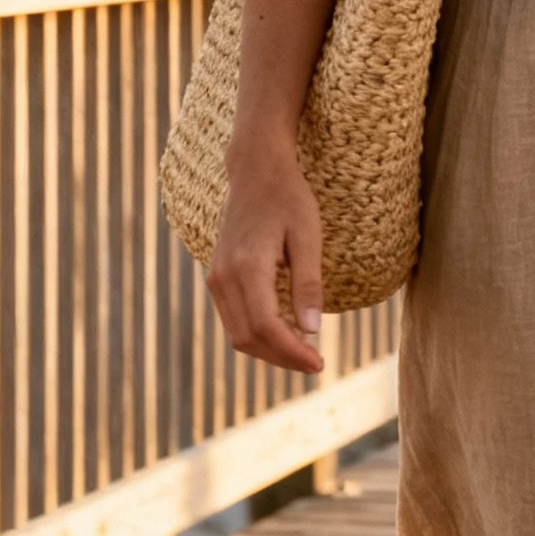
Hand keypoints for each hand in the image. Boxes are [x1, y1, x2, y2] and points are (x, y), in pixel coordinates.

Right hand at [207, 144, 324, 373]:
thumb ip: (308, 284)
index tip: (319, 363)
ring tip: (303, 354)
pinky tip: (285, 335)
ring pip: (237, 334)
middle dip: (282, 358)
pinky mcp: (217, 278)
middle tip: (316, 363)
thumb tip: (311, 330)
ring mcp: (216, 278)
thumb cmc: (288, 199)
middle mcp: (224, 276)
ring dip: (269, 351)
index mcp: (247, 266)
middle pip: (248, 337)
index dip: (291, 351)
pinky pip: (234, 320)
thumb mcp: (308, 237)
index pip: (265, 325)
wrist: (256, 172)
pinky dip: (258, 336)